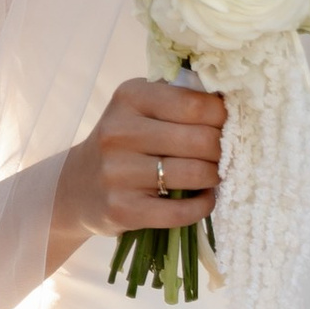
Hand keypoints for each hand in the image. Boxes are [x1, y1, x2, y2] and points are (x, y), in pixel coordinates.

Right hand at [51, 79, 226, 264]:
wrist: (77, 186)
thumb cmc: (124, 142)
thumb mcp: (141, 107)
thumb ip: (179, 98)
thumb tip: (232, 100)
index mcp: (130, 97)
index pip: (195, 104)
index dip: (223, 116)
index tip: (228, 124)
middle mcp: (119, 132)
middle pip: (200, 140)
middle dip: (223, 149)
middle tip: (224, 153)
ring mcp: (118, 173)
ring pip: (195, 174)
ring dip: (214, 176)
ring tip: (213, 174)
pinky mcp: (123, 210)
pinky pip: (181, 211)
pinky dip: (203, 205)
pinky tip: (203, 198)